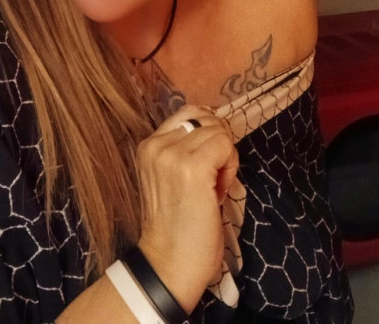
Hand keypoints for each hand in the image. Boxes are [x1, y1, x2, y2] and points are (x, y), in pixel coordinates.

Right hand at [134, 104, 238, 312]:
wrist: (169, 264)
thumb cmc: (176, 226)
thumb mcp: (170, 177)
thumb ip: (183, 150)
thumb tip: (215, 126)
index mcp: (148, 145)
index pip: (189, 114)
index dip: (206, 136)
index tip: (205, 168)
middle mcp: (157, 144)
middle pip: (206, 121)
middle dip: (218, 147)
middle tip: (212, 181)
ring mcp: (173, 154)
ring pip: (218, 132)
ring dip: (225, 159)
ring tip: (214, 189)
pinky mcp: (193, 168)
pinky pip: (225, 146)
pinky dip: (230, 166)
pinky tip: (220, 191)